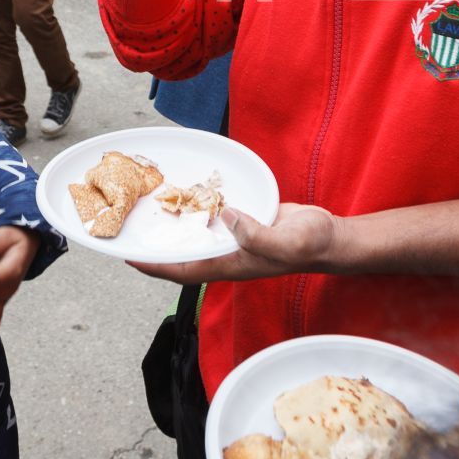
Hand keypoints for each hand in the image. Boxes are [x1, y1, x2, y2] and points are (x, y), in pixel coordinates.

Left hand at [128, 203, 338, 284]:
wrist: (329, 236)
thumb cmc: (310, 244)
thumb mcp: (286, 240)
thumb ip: (256, 234)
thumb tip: (227, 216)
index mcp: (230, 264)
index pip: (183, 270)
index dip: (155, 266)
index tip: (129, 257)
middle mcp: (226, 253)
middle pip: (182, 253)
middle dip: (156, 245)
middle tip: (129, 226)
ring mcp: (234, 238)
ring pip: (196, 234)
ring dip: (174, 223)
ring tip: (149, 205)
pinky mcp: (243, 221)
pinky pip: (213, 215)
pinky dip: (199, 205)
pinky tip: (188, 189)